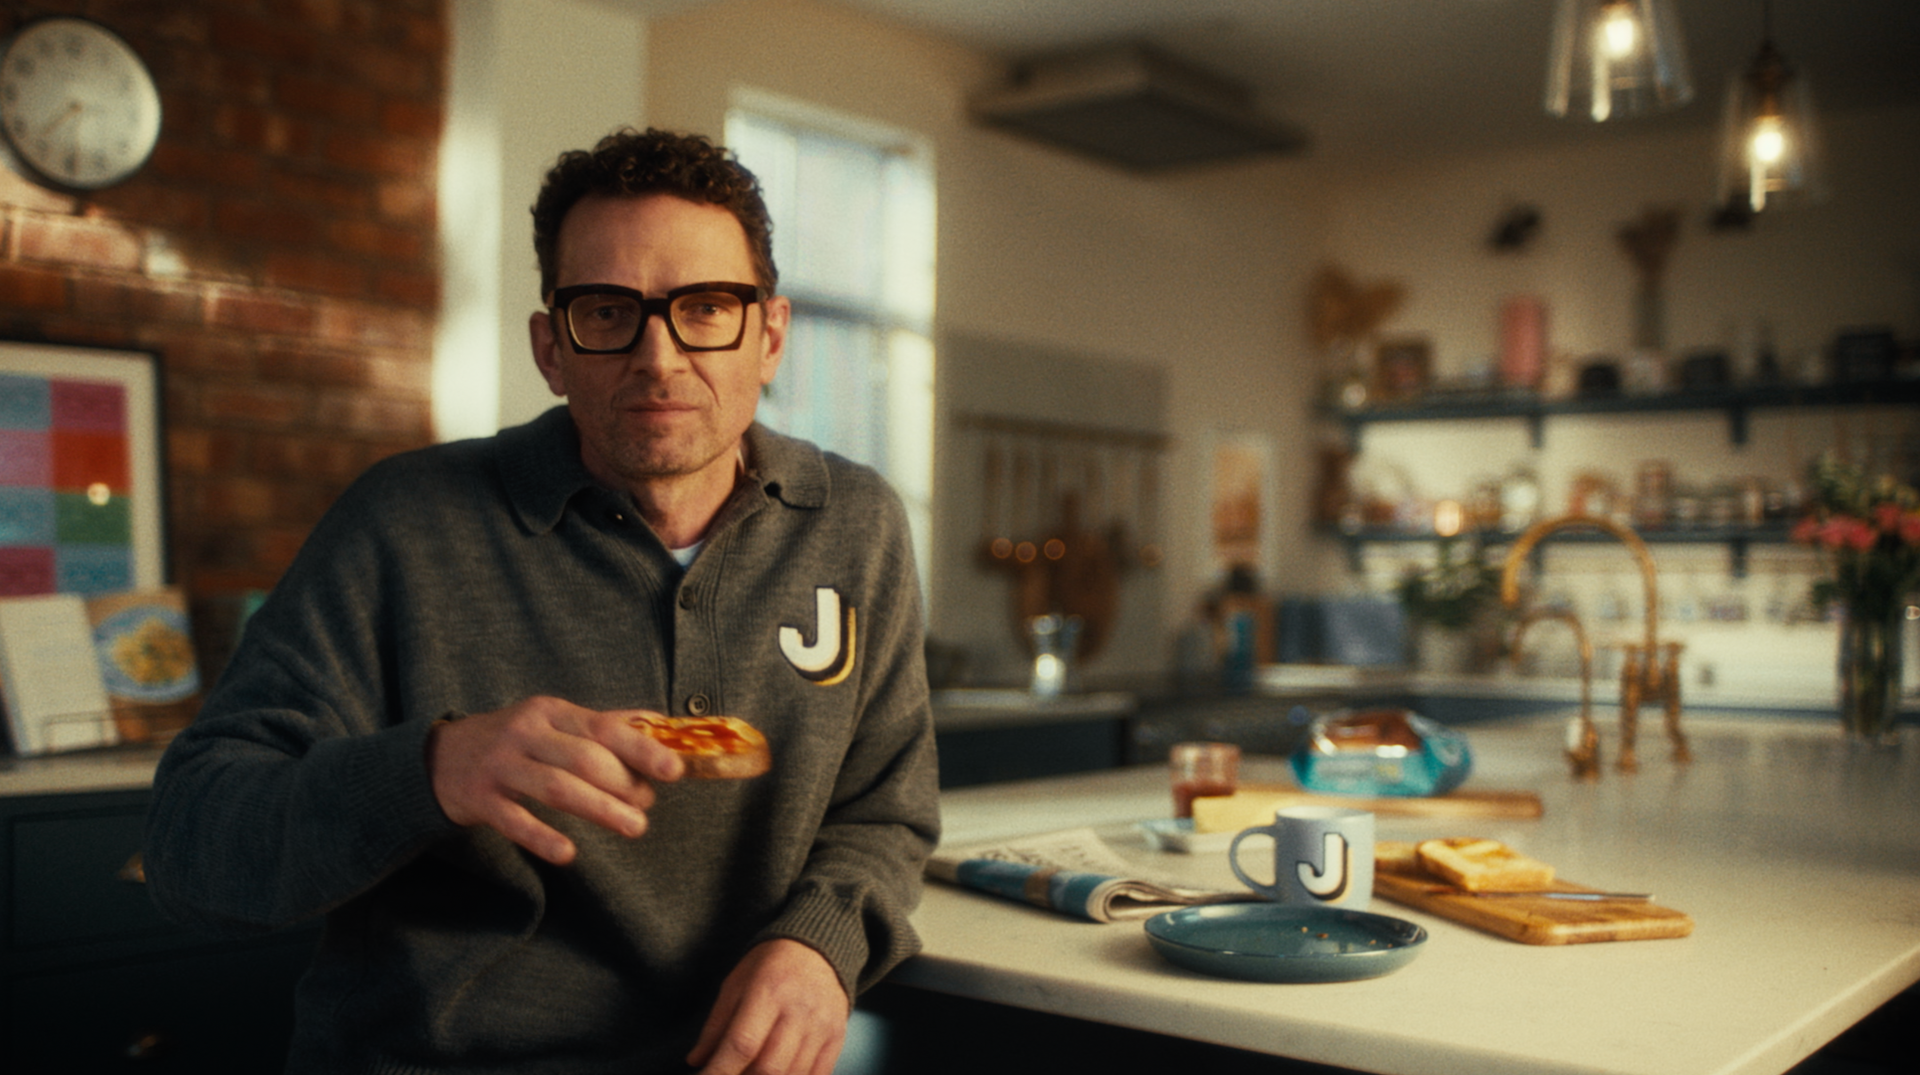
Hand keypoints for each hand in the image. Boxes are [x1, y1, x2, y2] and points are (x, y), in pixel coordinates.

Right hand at [427, 696, 683, 863]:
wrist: (439, 758)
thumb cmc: (514, 741)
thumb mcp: (553, 721)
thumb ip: (602, 725)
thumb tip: (659, 723)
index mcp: (550, 711)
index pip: (603, 728)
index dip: (641, 749)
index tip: (674, 769)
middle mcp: (524, 733)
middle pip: (583, 759)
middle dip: (623, 785)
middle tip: (647, 807)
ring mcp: (499, 765)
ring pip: (556, 788)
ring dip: (600, 809)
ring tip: (634, 828)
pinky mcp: (479, 799)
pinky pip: (514, 821)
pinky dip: (542, 837)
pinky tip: (568, 853)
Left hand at [688, 939, 849, 1074]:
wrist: (818, 948)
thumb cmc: (769, 966)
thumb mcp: (736, 984)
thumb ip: (716, 1025)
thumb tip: (696, 1061)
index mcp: (768, 991)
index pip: (742, 1043)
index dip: (720, 1071)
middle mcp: (798, 1010)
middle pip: (770, 1067)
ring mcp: (821, 1025)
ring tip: (751, 1073)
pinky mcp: (837, 1036)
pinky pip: (818, 1074)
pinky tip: (779, 1074)